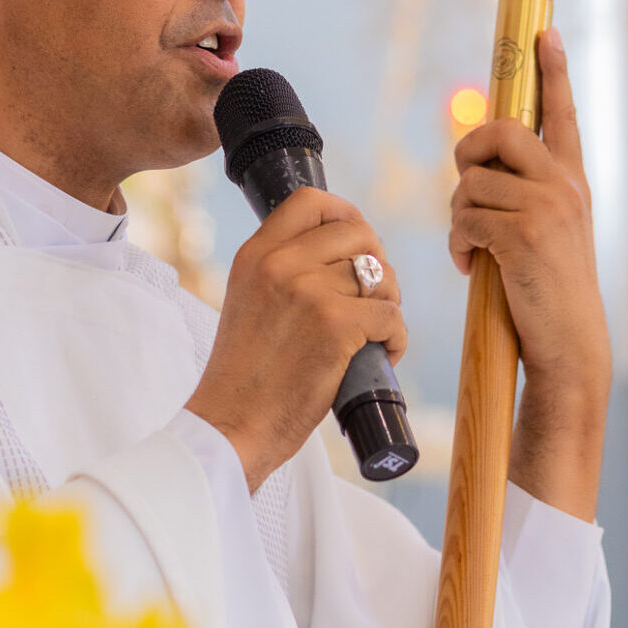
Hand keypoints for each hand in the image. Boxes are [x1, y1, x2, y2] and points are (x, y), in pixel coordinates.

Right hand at [186, 189, 404, 492]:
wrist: (230, 426)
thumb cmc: (244, 376)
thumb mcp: (247, 301)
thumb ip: (280, 273)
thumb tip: (339, 259)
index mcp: (256, 254)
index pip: (311, 201)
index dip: (346, 214)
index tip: (358, 241)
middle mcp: (281, 263)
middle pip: (358, 232)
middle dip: (378, 261)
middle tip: (375, 296)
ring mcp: (309, 291)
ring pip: (380, 275)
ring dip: (390, 303)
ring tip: (377, 331)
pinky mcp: (336, 325)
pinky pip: (391, 315)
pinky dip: (397, 337)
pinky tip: (384, 354)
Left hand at [448, 28, 610, 519]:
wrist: (568, 346)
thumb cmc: (545, 290)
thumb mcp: (545, 231)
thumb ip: (521, 193)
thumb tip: (473, 163)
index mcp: (571, 178)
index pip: (561, 113)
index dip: (553, 71)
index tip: (546, 32)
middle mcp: (564, 183)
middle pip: (496, 131)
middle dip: (467, 157)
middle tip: (468, 190)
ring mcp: (547, 205)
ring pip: (470, 181)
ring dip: (459, 217)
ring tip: (476, 250)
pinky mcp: (523, 233)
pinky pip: (465, 217)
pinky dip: (458, 244)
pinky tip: (474, 268)